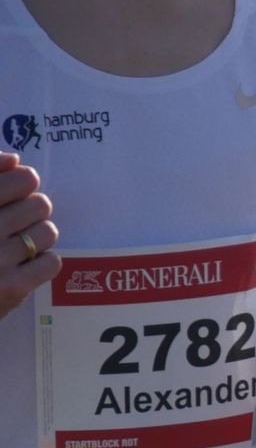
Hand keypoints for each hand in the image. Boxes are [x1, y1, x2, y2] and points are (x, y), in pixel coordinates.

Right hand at [0, 154, 60, 320]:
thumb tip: (15, 159)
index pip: (24, 178)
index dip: (23, 183)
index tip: (13, 193)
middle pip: (41, 205)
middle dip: (30, 212)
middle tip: (13, 223)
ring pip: (48, 232)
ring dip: (36, 237)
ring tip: (16, 244)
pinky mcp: (11, 288)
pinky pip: (52, 262)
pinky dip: (42, 263)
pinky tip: (22, 265)